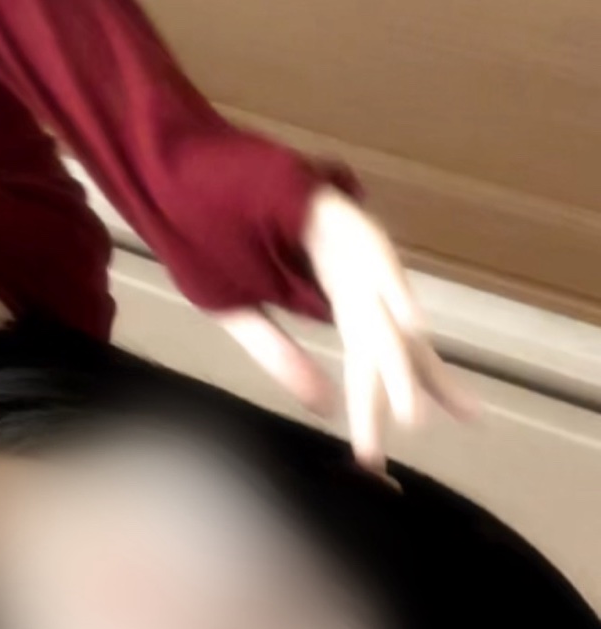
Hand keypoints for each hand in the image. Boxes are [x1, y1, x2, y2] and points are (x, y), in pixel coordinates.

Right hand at [218, 188, 476, 470]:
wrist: (164, 177)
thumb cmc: (200, 237)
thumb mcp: (238, 313)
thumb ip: (281, 357)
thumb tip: (326, 408)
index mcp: (327, 287)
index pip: (372, 347)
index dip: (389, 392)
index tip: (388, 450)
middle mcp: (344, 264)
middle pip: (392, 328)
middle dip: (419, 379)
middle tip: (464, 421)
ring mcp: (340, 234)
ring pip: (382, 299)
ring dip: (399, 353)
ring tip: (415, 409)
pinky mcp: (329, 207)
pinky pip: (368, 246)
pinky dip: (390, 284)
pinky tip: (411, 324)